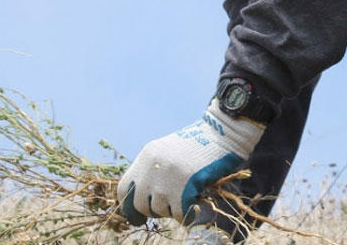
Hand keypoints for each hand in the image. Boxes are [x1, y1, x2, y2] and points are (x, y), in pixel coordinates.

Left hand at [117, 99, 264, 223]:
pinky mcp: (184, 186)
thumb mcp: (169, 150)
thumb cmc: (201, 143)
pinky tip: (196, 205)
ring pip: (160, 210)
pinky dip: (187, 214)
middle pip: (140, 204)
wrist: (223, 132)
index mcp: (146, 156)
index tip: (138, 214)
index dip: (129, 205)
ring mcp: (166, 178)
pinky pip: (180, 214)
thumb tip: (148, 196)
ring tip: (186, 199)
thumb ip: (156, 169)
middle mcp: (151, 167)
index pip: (124, 189)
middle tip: (169, 207)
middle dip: (153, 211)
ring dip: (173, 210)